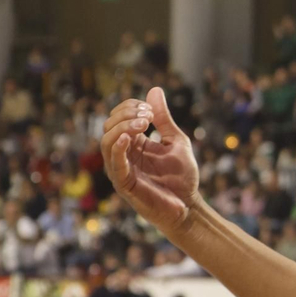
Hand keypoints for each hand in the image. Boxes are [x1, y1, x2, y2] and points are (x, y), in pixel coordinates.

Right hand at [101, 86, 200, 232]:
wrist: (189, 206)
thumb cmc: (182, 177)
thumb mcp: (175, 140)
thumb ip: (163, 118)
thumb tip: (154, 90)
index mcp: (133, 143)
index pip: (119, 117)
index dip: (131, 107)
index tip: (150, 109)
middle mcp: (123, 154)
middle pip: (109, 126)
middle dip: (127, 114)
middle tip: (147, 115)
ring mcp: (121, 168)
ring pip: (106, 141)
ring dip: (123, 127)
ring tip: (143, 123)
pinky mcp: (123, 182)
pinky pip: (114, 162)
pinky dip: (118, 146)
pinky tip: (129, 136)